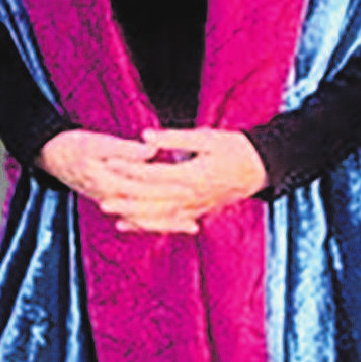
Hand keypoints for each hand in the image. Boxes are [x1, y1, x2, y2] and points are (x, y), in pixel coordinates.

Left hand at [49, 127, 269, 233]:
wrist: (262, 169)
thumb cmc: (236, 149)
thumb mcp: (208, 136)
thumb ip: (175, 139)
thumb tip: (146, 137)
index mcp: (190, 175)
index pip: (151, 174)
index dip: (128, 168)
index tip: (109, 161)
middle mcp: (188, 196)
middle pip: (148, 198)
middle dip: (123, 195)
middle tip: (99, 193)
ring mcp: (192, 207)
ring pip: (154, 215)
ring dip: (130, 213)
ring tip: (108, 209)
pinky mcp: (195, 212)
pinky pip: (165, 223)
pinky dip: (145, 225)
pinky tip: (128, 224)